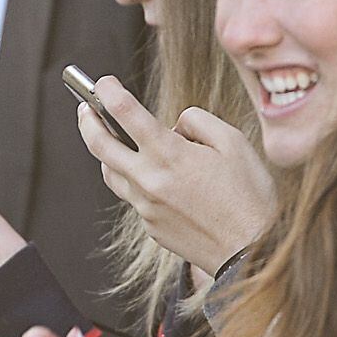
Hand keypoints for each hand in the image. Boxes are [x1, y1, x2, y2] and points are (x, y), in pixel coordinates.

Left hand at [77, 75, 274, 274]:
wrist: (251, 252)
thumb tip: (175, 124)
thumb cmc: (249, 197)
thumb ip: (198, 122)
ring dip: (106, 154)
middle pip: (100, 145)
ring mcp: (146, 207)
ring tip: (110, 139)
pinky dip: (138, 182)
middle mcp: (150, 180)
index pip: (126, 112)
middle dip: (87, 121)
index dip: (108, 92)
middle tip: (84, 108)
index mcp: (170, 155)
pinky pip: (135, 198)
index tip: (103, 83)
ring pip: (111, 174)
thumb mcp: (234, 143)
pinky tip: (154, 177)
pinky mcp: (151, 227)